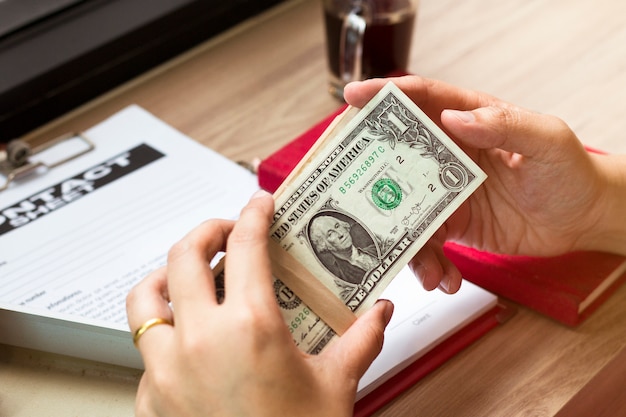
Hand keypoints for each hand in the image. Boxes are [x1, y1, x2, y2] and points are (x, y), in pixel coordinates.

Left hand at [126, 190, 393, 416]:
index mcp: (250, 328)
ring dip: (165, 276)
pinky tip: (187, 340)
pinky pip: (145, 349)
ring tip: (188, 275)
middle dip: (207, 230)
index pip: (246, 245)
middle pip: (183, 255)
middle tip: (227, 231)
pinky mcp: (150, 399)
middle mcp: (199, 341)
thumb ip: (362, 340)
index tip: (259, 203)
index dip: (254, 214)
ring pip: (144, 299)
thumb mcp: (336, 387)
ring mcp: (165, 370)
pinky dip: (162, 332)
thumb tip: (379, 314)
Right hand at [345, 76, 609, 292]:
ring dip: (405, 242)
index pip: (421, 101)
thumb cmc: (570, 172)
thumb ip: (503, 124)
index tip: (352, 99)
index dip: (384, 97)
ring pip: (405, 211)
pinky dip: (429, 265)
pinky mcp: (452, 225)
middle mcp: (449, 155)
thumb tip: (454, 118)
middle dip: (371, 177)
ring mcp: (446, 192)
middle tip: (349, 197)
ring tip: (426, 271)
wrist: (582, 220)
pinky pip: (426, 244)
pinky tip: (444, 279)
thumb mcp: (546, 140)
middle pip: (397, 157)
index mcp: (469, 121)